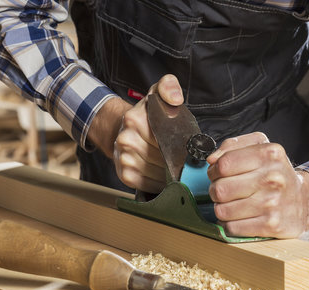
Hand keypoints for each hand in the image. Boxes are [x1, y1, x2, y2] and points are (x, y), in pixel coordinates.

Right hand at [113, 74, 183, 192]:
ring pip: (160, 174)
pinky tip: (163, 175)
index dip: (181, 146)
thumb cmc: (146, 116)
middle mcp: (126, 140)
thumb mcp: (157, 94)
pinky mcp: (125, 175)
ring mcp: (124, 159)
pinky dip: (160, 182)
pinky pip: (150, 184)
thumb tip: (175, 99)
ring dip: (172, 174)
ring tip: (174, 167)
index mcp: (134, 120)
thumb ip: (168, 87)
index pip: (167, 140)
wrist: (121, 130)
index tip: (187, 147)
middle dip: (178, 161)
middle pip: (165, 159)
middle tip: (184, 158)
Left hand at [206, 133, 308, 237]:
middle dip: (216, 191)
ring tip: (234, 204)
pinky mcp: (271, 225)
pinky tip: (241, 217)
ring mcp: (272, 203)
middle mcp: (272, 178)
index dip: (214, 171)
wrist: (304, 201)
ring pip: (222, 210)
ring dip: (223, 209)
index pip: (223, 164)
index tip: (217, 174)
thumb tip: (212, 160)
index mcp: (268, 154)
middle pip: (219, 189)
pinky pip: (232, 228)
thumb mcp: (260, 147)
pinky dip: (231, 224)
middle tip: (226, 191)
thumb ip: (232, 146)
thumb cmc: (276, 174)